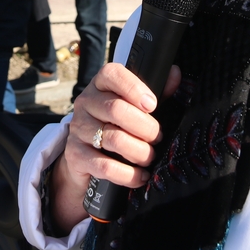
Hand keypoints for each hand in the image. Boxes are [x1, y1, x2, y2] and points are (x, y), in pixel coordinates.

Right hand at [49, 63, 181, 232]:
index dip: (134, 88)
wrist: (86, 156)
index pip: (112, 74)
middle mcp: (86, 102)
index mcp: (100, 85)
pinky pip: (104, 166)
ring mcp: (78, 128)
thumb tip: (174, 74)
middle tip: (157, 138)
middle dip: (145, 127)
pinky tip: (140, 175)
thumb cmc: (117, 125)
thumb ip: (157, 90)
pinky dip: (128, 174)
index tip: (152, 105)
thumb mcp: (136, 106)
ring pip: (113, 138)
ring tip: (149, 156)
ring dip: (139, 152)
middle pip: (116, 109)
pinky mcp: (75, 154)